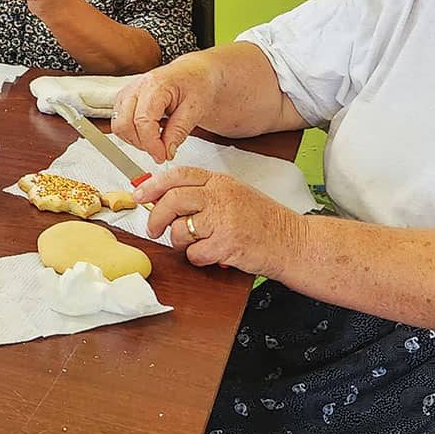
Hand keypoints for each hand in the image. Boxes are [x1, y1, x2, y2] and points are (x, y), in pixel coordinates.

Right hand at [111, 54, 221, 161]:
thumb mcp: (195, 110)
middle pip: (123, 124)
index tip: (162, 156)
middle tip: (160, 150)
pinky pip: (118, 122)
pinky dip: (131, 133)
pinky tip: (149, 132)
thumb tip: (166, 152)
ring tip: (156, 140)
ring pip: (118, 125)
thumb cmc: (196, 85)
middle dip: (140, 143)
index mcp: (156, 85)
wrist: (193, 73)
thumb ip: (178, 132)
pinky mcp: (124, 99)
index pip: (142, 121)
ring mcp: (127, 92)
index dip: (151, 144)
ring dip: (135, 140)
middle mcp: (137, 87)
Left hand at [137, 167, 303, 277]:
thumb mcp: (235, 195)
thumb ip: (205, 193)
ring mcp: (224, 220)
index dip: (153, 185)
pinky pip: (195, 253)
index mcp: (221, 182)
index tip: (140, 196)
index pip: (178, 175)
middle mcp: (221, 197)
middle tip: (153, 229)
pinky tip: (210, 255)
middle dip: (155, 217)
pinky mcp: (227, 244)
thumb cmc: (264, 221)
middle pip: (173, 200)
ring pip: (180, 229)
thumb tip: (165, 195)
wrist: (294, 242)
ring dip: (179, 241)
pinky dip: (197, 258)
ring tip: (193, 243)